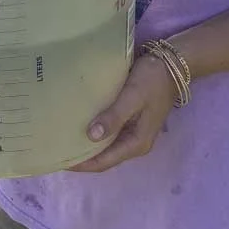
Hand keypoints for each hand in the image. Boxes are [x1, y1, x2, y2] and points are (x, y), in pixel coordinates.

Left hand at [68, 51, 178, 173]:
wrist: (173, 64)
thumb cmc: (152, 80)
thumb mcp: (132, 97)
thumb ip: (114, 117)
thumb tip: (91, 136)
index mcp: (137, 143)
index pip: (104, 162)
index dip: (81, 164)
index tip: (58, 160)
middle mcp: (135, 143)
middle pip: (104, 157)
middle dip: (81, 157)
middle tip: (55, 149)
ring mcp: (133, 133)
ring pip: (105, 146)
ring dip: (86, 145)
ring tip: (62, 138)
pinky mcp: (131, 121)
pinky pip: (109, 133)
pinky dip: (94, 132)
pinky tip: (79, 124)